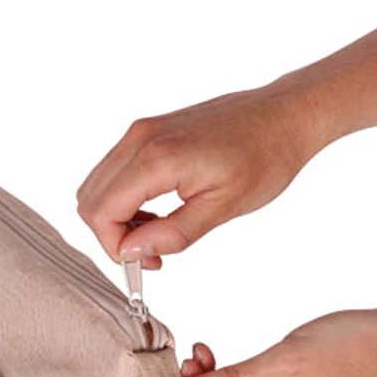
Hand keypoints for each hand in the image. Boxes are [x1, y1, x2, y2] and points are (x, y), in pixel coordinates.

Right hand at [76, 84, 317, 265]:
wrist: (286, 114)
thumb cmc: (265, 158)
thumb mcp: (222, 208)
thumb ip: (172, 234)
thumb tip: (131, 252)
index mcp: (158, 158)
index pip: (102, 212)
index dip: (116, 247)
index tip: (147, 262)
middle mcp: (140, 139)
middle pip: (89, 201)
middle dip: (111, 236)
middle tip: (151, 253)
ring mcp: (140, 132)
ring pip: (96, 188)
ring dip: (116, 220)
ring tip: (156, 234)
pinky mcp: (146, 132)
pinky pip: (112, 174)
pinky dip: (122, 201)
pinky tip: (155, 213)